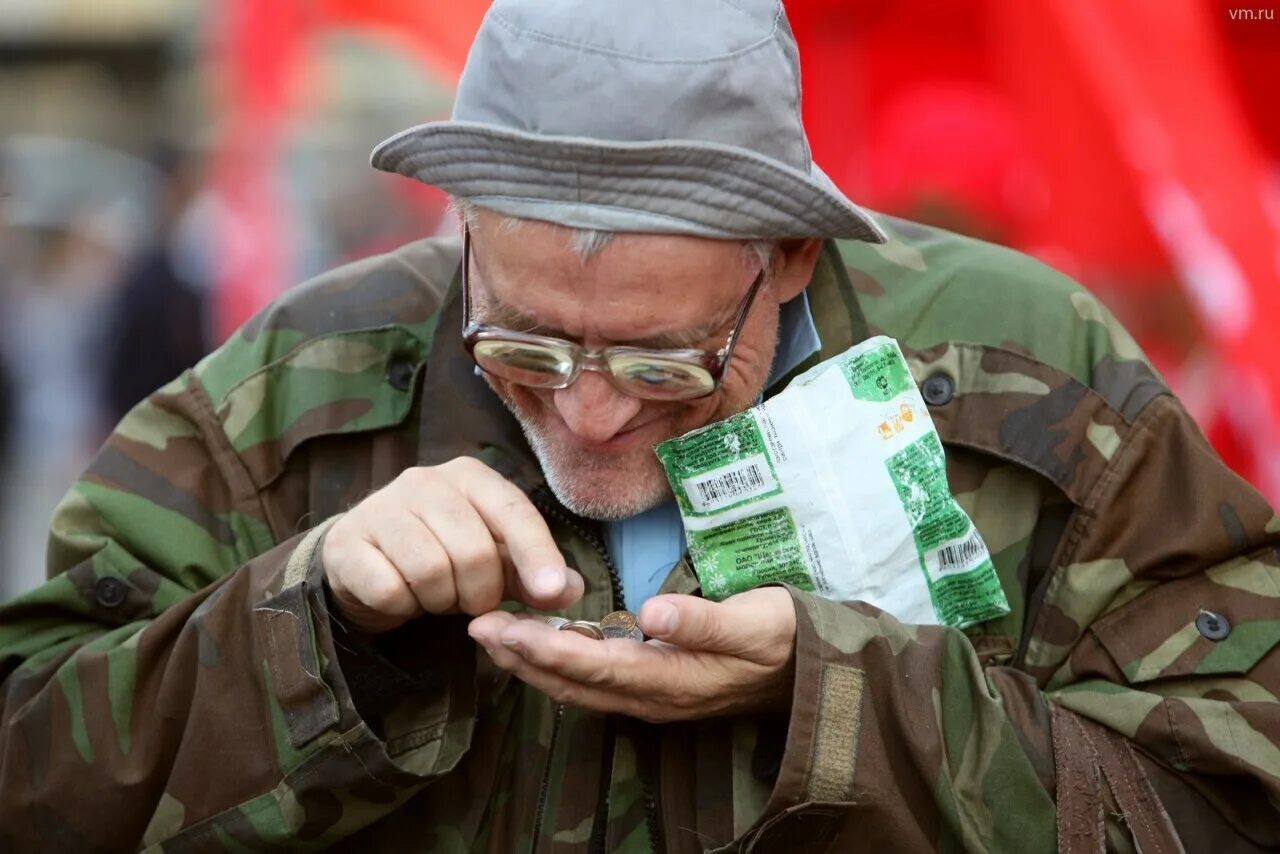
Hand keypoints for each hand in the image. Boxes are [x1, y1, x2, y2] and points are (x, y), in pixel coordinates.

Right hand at [321, 457, 583, 633]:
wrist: (365, 565)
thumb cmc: (441, 555)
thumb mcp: (494, 561)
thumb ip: (534, 574)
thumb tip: (569, 590)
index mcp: (470, 476)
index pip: (514, 512)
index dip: (537, 556)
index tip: (551, 593)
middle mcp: (424, 480)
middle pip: (474, 551)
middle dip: (480, 592)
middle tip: (469, 599)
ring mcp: (380, 506)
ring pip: (432, 572)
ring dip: (440, 601)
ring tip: (435, 594)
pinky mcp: (347, 542)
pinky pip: (390, 591)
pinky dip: (403, 606)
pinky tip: (400, 593)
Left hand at [467, 587, 796, 721]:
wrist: (813, 671)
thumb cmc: (783, 638)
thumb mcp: (753, 624)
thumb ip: (701, 622)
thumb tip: (650, 614)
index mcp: (670, 680)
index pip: (590, 667)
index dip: (541, 649)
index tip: (498, 626)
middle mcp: (652, 696)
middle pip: (571, 682)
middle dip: (521, 658)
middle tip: (476, 626)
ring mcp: (653, 694)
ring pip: (578, 685)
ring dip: (534, 662)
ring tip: (495, 635)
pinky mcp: (655, 684)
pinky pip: (595, 680)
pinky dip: (561, 662)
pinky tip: (544, 642)